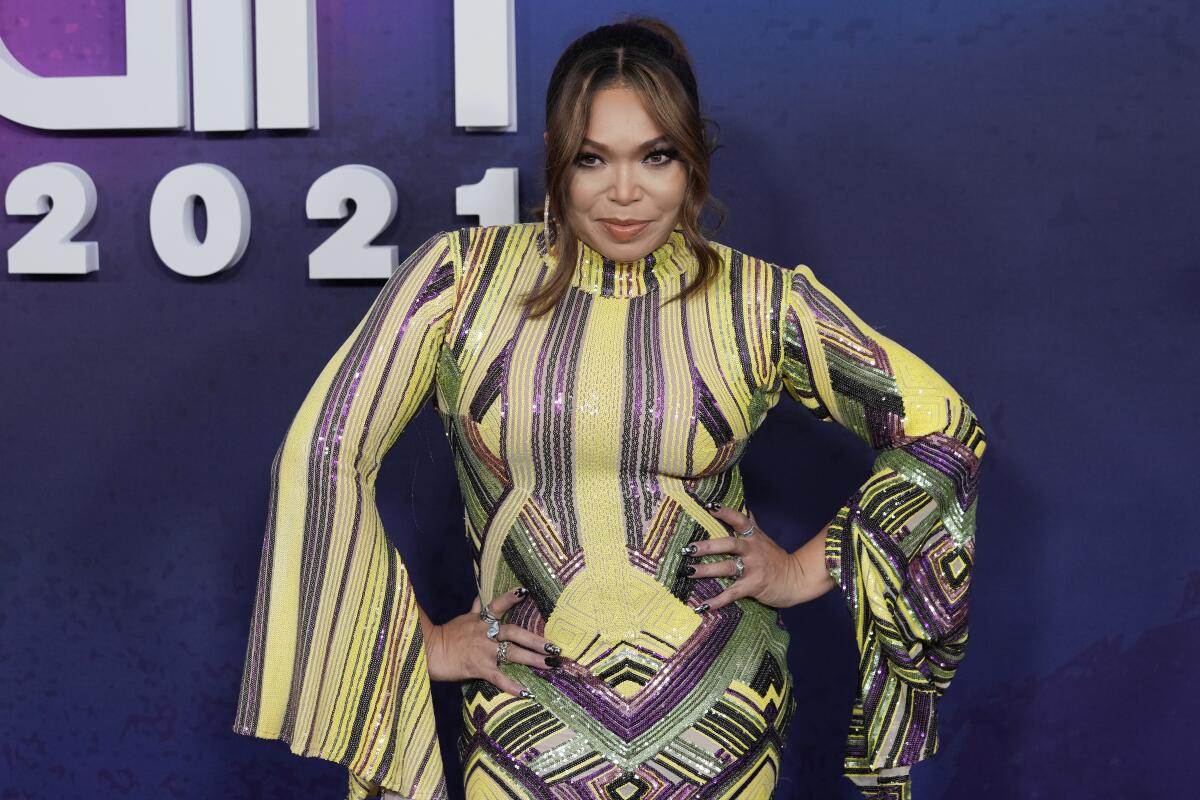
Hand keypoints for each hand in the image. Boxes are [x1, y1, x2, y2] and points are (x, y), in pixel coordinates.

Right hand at [424, 587, 566, 696]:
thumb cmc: (446, 635)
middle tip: (554, 647)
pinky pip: (499, 677)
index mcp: (481, 619)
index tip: (526, 592)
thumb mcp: (463, 618)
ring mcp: (483, 651)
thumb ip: (476, 608)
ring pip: (512, 654)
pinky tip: (527, 692)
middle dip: (535, 640)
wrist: (429, 652)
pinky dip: (512, 686)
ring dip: (533, 659)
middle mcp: (485, 633)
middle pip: (514, 633)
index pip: (498, 605)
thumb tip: (480, 594)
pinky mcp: (479, 668)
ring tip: (550, 665)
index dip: (510, 598)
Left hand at [682, 505, 813, 611]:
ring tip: (689, 572)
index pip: (740, 520)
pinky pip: (732, 593)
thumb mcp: (764, 539)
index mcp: (754, 537)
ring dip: (706, 570)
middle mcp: (752, 550)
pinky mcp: (753, 586)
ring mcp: (753, 568)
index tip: (709, 507)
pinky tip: (702, 606)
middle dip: (708, 546)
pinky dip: (717, 601)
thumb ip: (752, 525)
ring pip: (727, 567)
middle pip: (729, 544)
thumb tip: (745, 509)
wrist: (797, 579)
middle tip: (689, 549)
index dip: (726, 513)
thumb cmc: (776, 559)